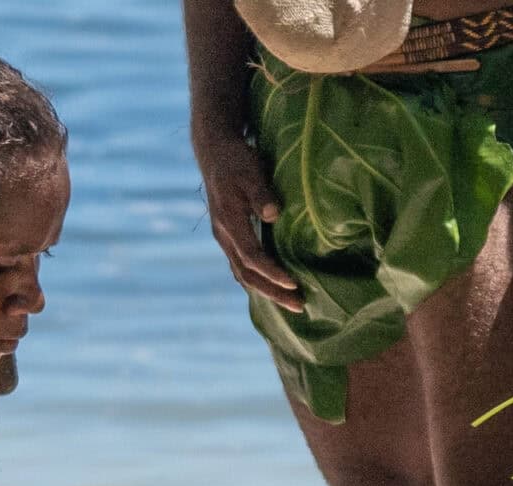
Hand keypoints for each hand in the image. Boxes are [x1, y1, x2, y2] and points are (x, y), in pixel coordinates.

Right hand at [192, 122, 302, 312]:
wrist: (213, 152)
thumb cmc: (236, 159)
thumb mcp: (250, 169)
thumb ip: (261, 193)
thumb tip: (272, 214)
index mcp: (229, 222)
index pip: (251, 257)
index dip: (272, 273)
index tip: (293, 283)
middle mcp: (224, 237)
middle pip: (247, 275)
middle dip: (273, 293)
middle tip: (299, 306)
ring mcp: (224, 240)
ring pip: (243, 275)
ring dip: (267, 292)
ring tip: (290, 302)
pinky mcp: (229, 238)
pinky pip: (241, 268)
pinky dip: (257, 282)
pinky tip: (272, 288)